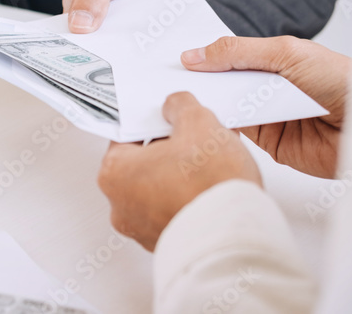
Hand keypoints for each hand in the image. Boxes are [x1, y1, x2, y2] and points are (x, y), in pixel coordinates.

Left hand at [97, 92, 260, 251]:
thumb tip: (176, 106)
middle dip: (168, 151)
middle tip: (194, 143)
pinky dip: (187, 201)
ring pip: (158, 190)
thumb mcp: (199, 124)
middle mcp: (121, 206)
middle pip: (142, 164)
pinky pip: (172, 213)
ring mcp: (142, 229)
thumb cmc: (210, 188)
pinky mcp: (166, 244)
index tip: (169, 122)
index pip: (126, 135)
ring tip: (208, 168)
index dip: (153, 124)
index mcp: (114, 173)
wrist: (236, 238)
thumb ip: (181, 106)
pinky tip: (210, 191)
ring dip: (179, 177)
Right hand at [181, 36, 350, 178]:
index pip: (227, 55)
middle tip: (164, 77)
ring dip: (208, 102)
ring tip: (176, 95)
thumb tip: (194, 55)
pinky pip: (236, 132)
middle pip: (222, 82)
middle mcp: (265, 86)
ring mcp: (265, 114)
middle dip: (199, 80)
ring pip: (226, 106)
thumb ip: (238, 52)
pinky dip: (221, 125)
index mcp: (270, 59)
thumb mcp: (285, 53)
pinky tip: (202, 117)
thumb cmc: (340, 80)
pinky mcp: (268, 142)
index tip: (171, 55)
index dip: (202, 55)